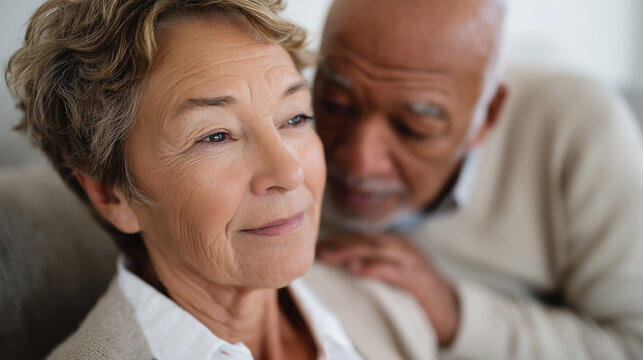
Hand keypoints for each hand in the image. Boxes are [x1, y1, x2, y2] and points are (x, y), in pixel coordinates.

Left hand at [317, 232, 459, 346]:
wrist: (453, 311)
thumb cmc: (418, 295)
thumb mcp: (393, 277)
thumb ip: (372, 268)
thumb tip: (340, 268)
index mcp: (394, 247)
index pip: (361, 238)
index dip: (338, 239)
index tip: (315, 244)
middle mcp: (402, 249)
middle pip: (366, 241)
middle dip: (339, 243)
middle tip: (316, 250)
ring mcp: (412, 262)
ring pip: (377, 250)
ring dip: (351, 251)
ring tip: (328, 256)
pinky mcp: (419, 280)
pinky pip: (394, 270)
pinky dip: (374, 268)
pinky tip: (356, 269)